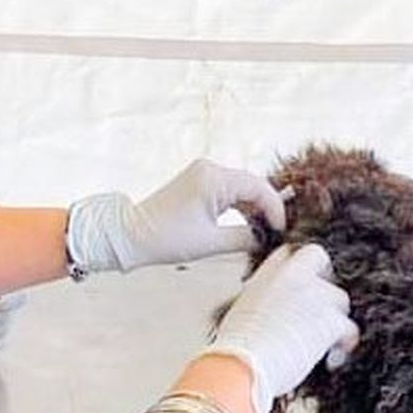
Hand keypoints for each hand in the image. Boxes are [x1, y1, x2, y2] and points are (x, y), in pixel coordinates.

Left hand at [66, 159, 286, 273]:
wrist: (130, 235)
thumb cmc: (166, 239)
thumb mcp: (211, 242)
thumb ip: (245, 238)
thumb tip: (267, 239)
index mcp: (214, 177)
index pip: (259, 188)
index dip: (276, 209)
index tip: (283, 231)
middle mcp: (210, 169)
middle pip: (253, 185)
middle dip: (268, 208)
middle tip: (279, 233)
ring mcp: (204, 174)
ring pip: (243, 188)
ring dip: (255, 208)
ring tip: (265, 232)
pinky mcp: (199, 183)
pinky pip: (230, 191)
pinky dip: (241, 207)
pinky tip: (249, 225)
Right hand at [200, 244, 358, 412]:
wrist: (241, 364)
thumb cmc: (235, 348)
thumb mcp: (239, 312)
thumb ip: (259, 301)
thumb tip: (265, 311)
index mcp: (267, 273)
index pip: (289, 252)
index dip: (299, 266)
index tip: (302, 282)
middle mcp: (292, 276)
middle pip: (321, 260)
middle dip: (324, 279)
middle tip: (321, 305)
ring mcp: (314, 295)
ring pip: (340, 298)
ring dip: (335, 318)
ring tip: (325, 341)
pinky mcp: (330, 321)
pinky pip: (350, 328)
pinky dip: (344, 345)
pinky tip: (332, 359)